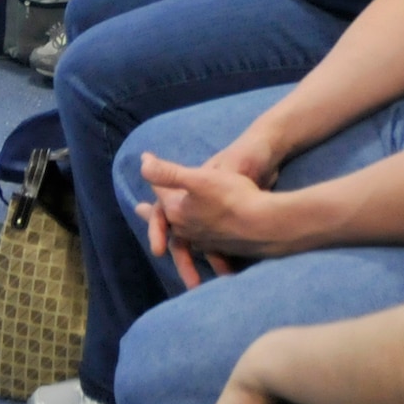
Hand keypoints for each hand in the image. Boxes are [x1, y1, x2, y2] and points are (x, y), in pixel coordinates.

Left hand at [137, 152, 280, 280]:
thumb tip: (143, 164)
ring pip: (182, 235)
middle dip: (154, 213)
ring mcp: (204, 240)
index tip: (146, 157)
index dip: (154, 174)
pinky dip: (195, 243)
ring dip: (172, 231)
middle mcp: (187, 228)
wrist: (262, 224)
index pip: (160, 192)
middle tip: (141, 209)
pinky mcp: (221, 246)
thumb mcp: (199, 179)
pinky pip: (201, 245)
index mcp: (177, 210)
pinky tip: (201, 244)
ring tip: (167, 235)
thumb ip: (169, 173)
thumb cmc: (230, 198)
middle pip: (167, 218)